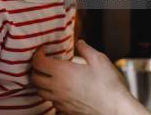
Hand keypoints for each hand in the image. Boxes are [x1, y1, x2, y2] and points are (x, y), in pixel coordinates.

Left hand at [31, 40, 148, 114]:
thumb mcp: (99, 59)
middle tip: (44, 61)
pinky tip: (60, 89)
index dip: (37, 53)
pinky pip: (51, 102)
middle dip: (36, 68)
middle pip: (34, 77)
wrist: (116, 109)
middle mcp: (57, 87)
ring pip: (40, 91)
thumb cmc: (109, 85)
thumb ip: (86, 49)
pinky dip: (50, 94)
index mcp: (62, 72)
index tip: (44, 49)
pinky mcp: (65, 110)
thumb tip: (79, 43)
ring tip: (50, 75)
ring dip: (41, 82)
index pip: (37, 62)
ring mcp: (60, 100)